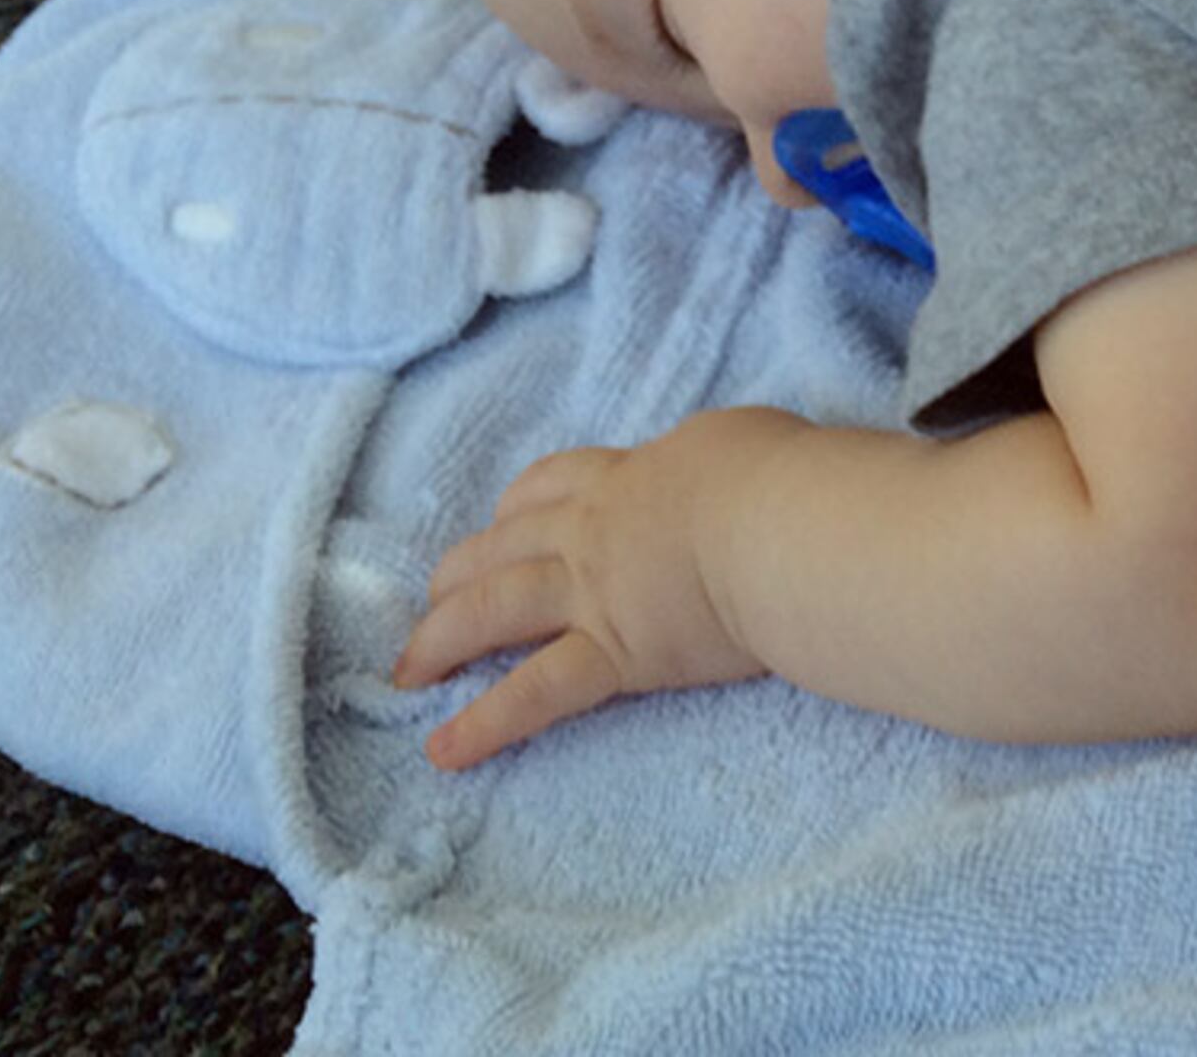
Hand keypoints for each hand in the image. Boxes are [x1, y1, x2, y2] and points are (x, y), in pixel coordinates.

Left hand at [393, 406, 811, 768]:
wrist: (785, 527)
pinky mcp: (613, 653)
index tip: (505, 525)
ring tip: (410, 670)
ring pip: (492, 609)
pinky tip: (445, 751)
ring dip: (441, 639)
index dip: (518, 508)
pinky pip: (536, 692)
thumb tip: (727, 474)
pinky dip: (485, 723)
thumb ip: (719, 461)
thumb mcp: (746, 444)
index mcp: (631, 479)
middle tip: (436, 602)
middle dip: (458, 573)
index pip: (552, 484)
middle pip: (503, 545)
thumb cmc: (786, 481)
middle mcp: (594, 532)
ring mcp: (594, 594)